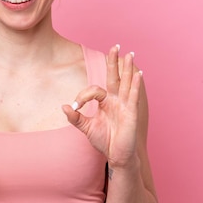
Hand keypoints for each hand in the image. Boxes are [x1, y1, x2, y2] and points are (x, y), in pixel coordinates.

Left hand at [62, 45, 142, 167]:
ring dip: (128, 68)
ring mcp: (125, 105)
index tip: (75, 107)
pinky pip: (133, 97)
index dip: (83, 96)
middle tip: (115, 46)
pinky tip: (138, 75)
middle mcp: (117, 101)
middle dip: (114, 62)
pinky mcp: (132, 113)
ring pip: (126, 83)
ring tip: (130, 54)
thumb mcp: (86, 128)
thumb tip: (64, 106)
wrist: (116, 156)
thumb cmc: (104, 141)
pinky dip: (136, 85)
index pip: (95, 90)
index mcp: (107, 102)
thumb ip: (75, 117)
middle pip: (115, 77)